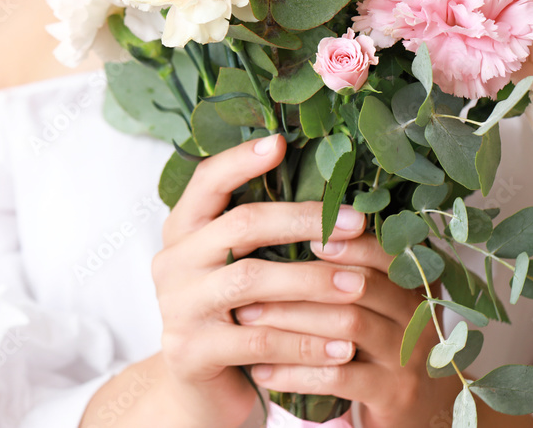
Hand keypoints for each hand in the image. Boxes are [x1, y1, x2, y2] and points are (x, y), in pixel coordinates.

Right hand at [150, 134, 370, 427]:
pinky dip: (304, 342)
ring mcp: (177, 306)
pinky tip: (342, 347)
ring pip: (251, 281)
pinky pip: (256, 340)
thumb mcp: (238, 270)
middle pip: (240, 225)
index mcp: (183, 231)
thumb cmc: (234, 318)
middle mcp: (172, 261)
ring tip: (360, 286)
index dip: (240, 160)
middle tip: (357, 224)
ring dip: (313, 281)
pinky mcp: (190, 351)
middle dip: (304, 221)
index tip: (280, 141)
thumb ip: (262, 236)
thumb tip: (335, 195)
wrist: (201, 391)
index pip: (206, 182)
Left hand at [236, 234, 463, 427]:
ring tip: (247, 319)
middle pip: (359, 286)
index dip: (346, 243)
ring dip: (290, 321)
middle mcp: (419, 316)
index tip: (305, 238)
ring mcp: (409, 358)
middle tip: (249, 281)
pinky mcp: (392, 395)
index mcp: (416, 283)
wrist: (421, 409)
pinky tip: (261, 370)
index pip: (382, 252)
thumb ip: (353, 268)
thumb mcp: (382, 303)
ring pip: (347, 327)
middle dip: (299, 281)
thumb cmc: (385, 344)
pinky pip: (337, 378)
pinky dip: (294, 372)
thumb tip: (292, 225)